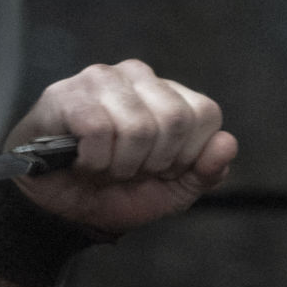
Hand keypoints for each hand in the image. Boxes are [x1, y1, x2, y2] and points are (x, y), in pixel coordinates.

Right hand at [3, 61, 236, 235]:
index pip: (206, 114)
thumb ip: (204, 172)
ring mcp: (102, 80)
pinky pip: (99, 131)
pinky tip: (82, 162)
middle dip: (154, 163)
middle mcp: (139, 77)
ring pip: (138, 127)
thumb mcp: (170, 193)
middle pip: (176, 119)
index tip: (161, 171)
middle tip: (129, 170)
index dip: (187, 156)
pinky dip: (93, 162)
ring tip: (104, 166)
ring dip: (120, 166)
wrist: (59, 210)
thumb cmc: (114, 193)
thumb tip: (227, 145)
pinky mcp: (68, 95)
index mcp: (169, 95)